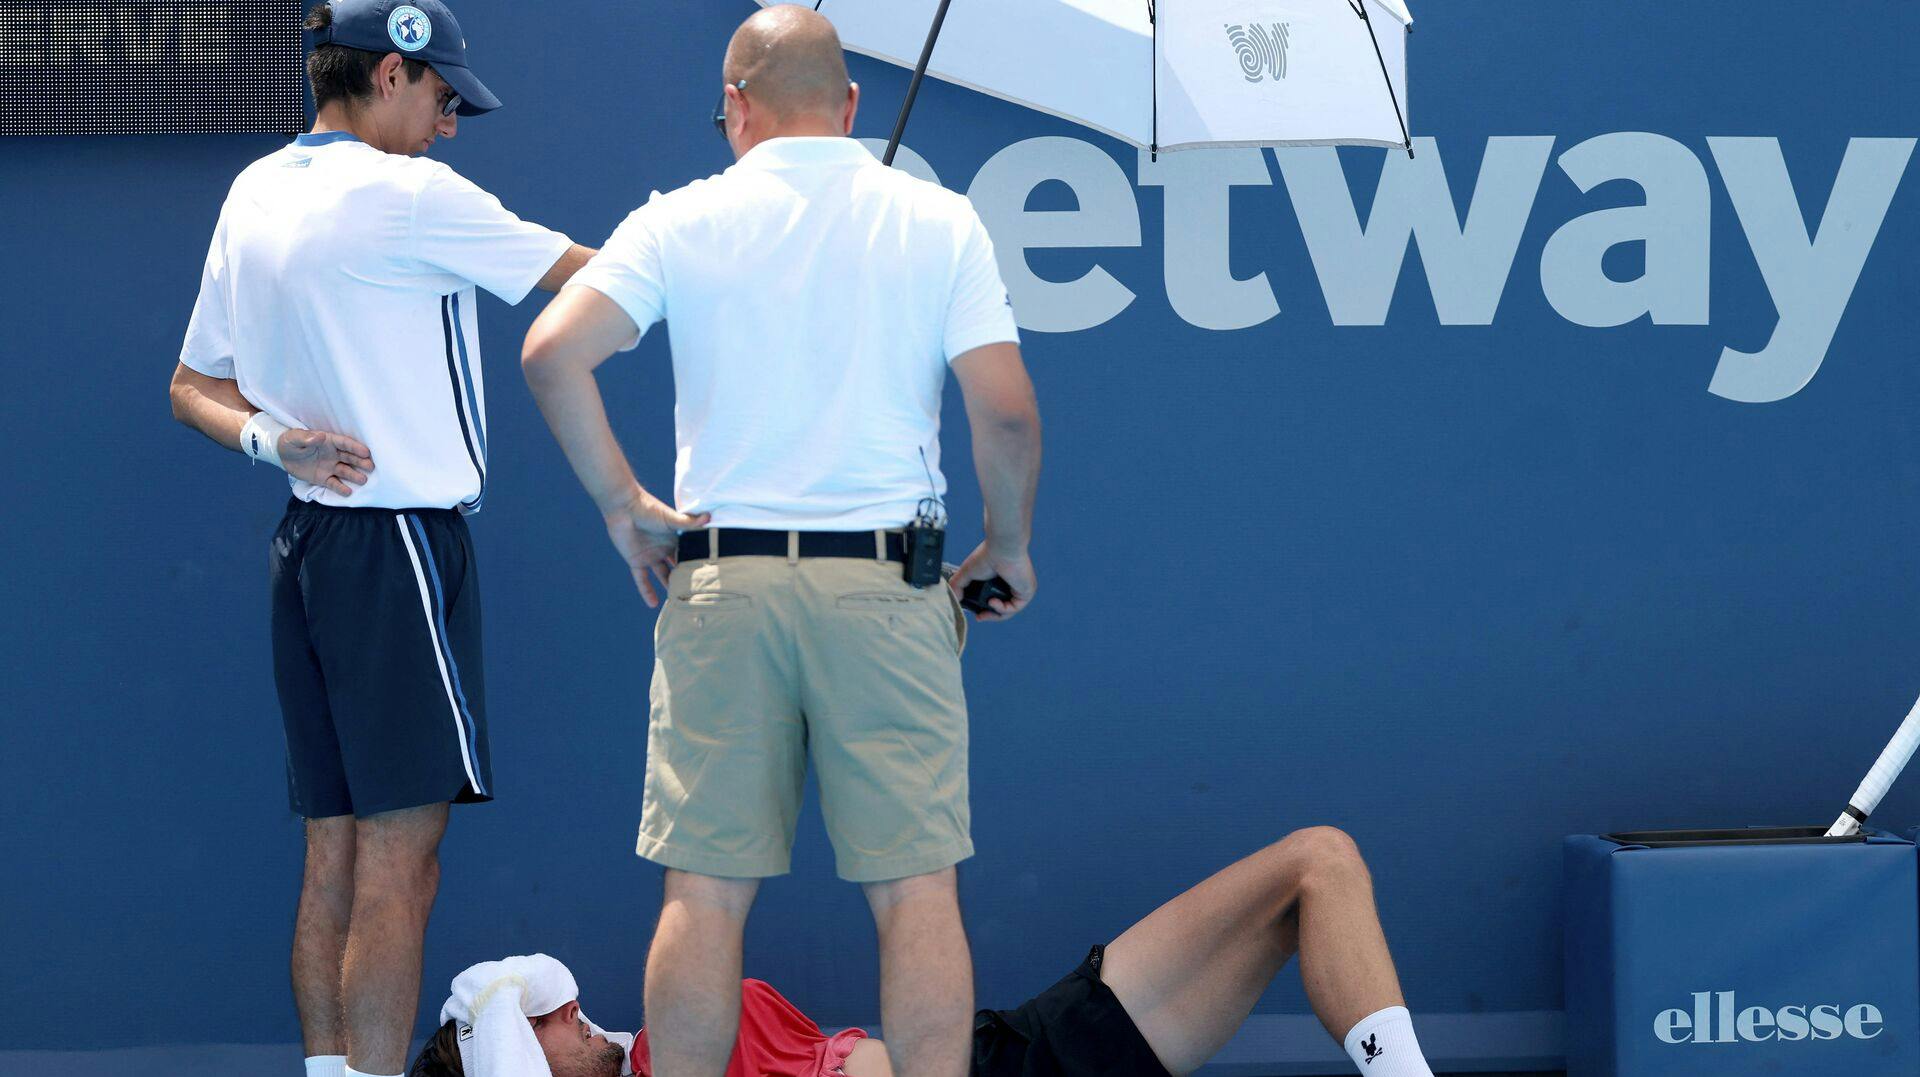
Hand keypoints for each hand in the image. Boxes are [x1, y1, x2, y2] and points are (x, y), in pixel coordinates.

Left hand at [279, 429, 373, 495]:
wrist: (282, 455)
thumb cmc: (290, 442)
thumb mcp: (294, 438)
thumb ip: (306, 438)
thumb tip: (320, 436)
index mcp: (328, 441)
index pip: (345, 443)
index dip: (355, 447)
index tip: (366, 452)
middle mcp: (333, 454)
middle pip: (350, 457)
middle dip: (360, 462)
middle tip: (370, 467)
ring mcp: (330, 466)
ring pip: (345, 471)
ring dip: (354, 475)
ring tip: (363, 480)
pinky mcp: (324, 478)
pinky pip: (334, 483)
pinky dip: (341, 488)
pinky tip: (348, 492)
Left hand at [603, 488, 710, 607]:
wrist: (623, 507)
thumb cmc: (648, 509)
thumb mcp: (670, 518)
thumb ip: (689, 522)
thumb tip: (709, 517)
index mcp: (676, 538)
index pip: (690, 554)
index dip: (698, 565)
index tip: (711, 578)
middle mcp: (665, 548)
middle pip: (678, 567)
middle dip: (686, 578)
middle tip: (699, 594)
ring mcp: (651, 556)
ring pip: (662, 575)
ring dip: (669, 586)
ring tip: (680, 602)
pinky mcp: (636, 561)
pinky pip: (642, 580)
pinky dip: (646, 591)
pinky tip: (653, 605)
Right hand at [948, 541, 1035, 621]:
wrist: (1002, 548)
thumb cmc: (986, 555)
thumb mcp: (967, 572)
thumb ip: (958, 585)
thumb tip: (954, 599)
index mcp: (999, 579)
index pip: (993, 598)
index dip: (984, 608)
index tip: (976, 613)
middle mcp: (1012, 585)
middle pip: (1002, 608)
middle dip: (990, 615)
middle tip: (979, 617)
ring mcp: (1020, 589)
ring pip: (1008, 610)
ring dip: (994, 614)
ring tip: (983, 613)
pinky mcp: (1026, 592)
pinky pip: (1014, 608)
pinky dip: (1002, 608)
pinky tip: (992, 602)